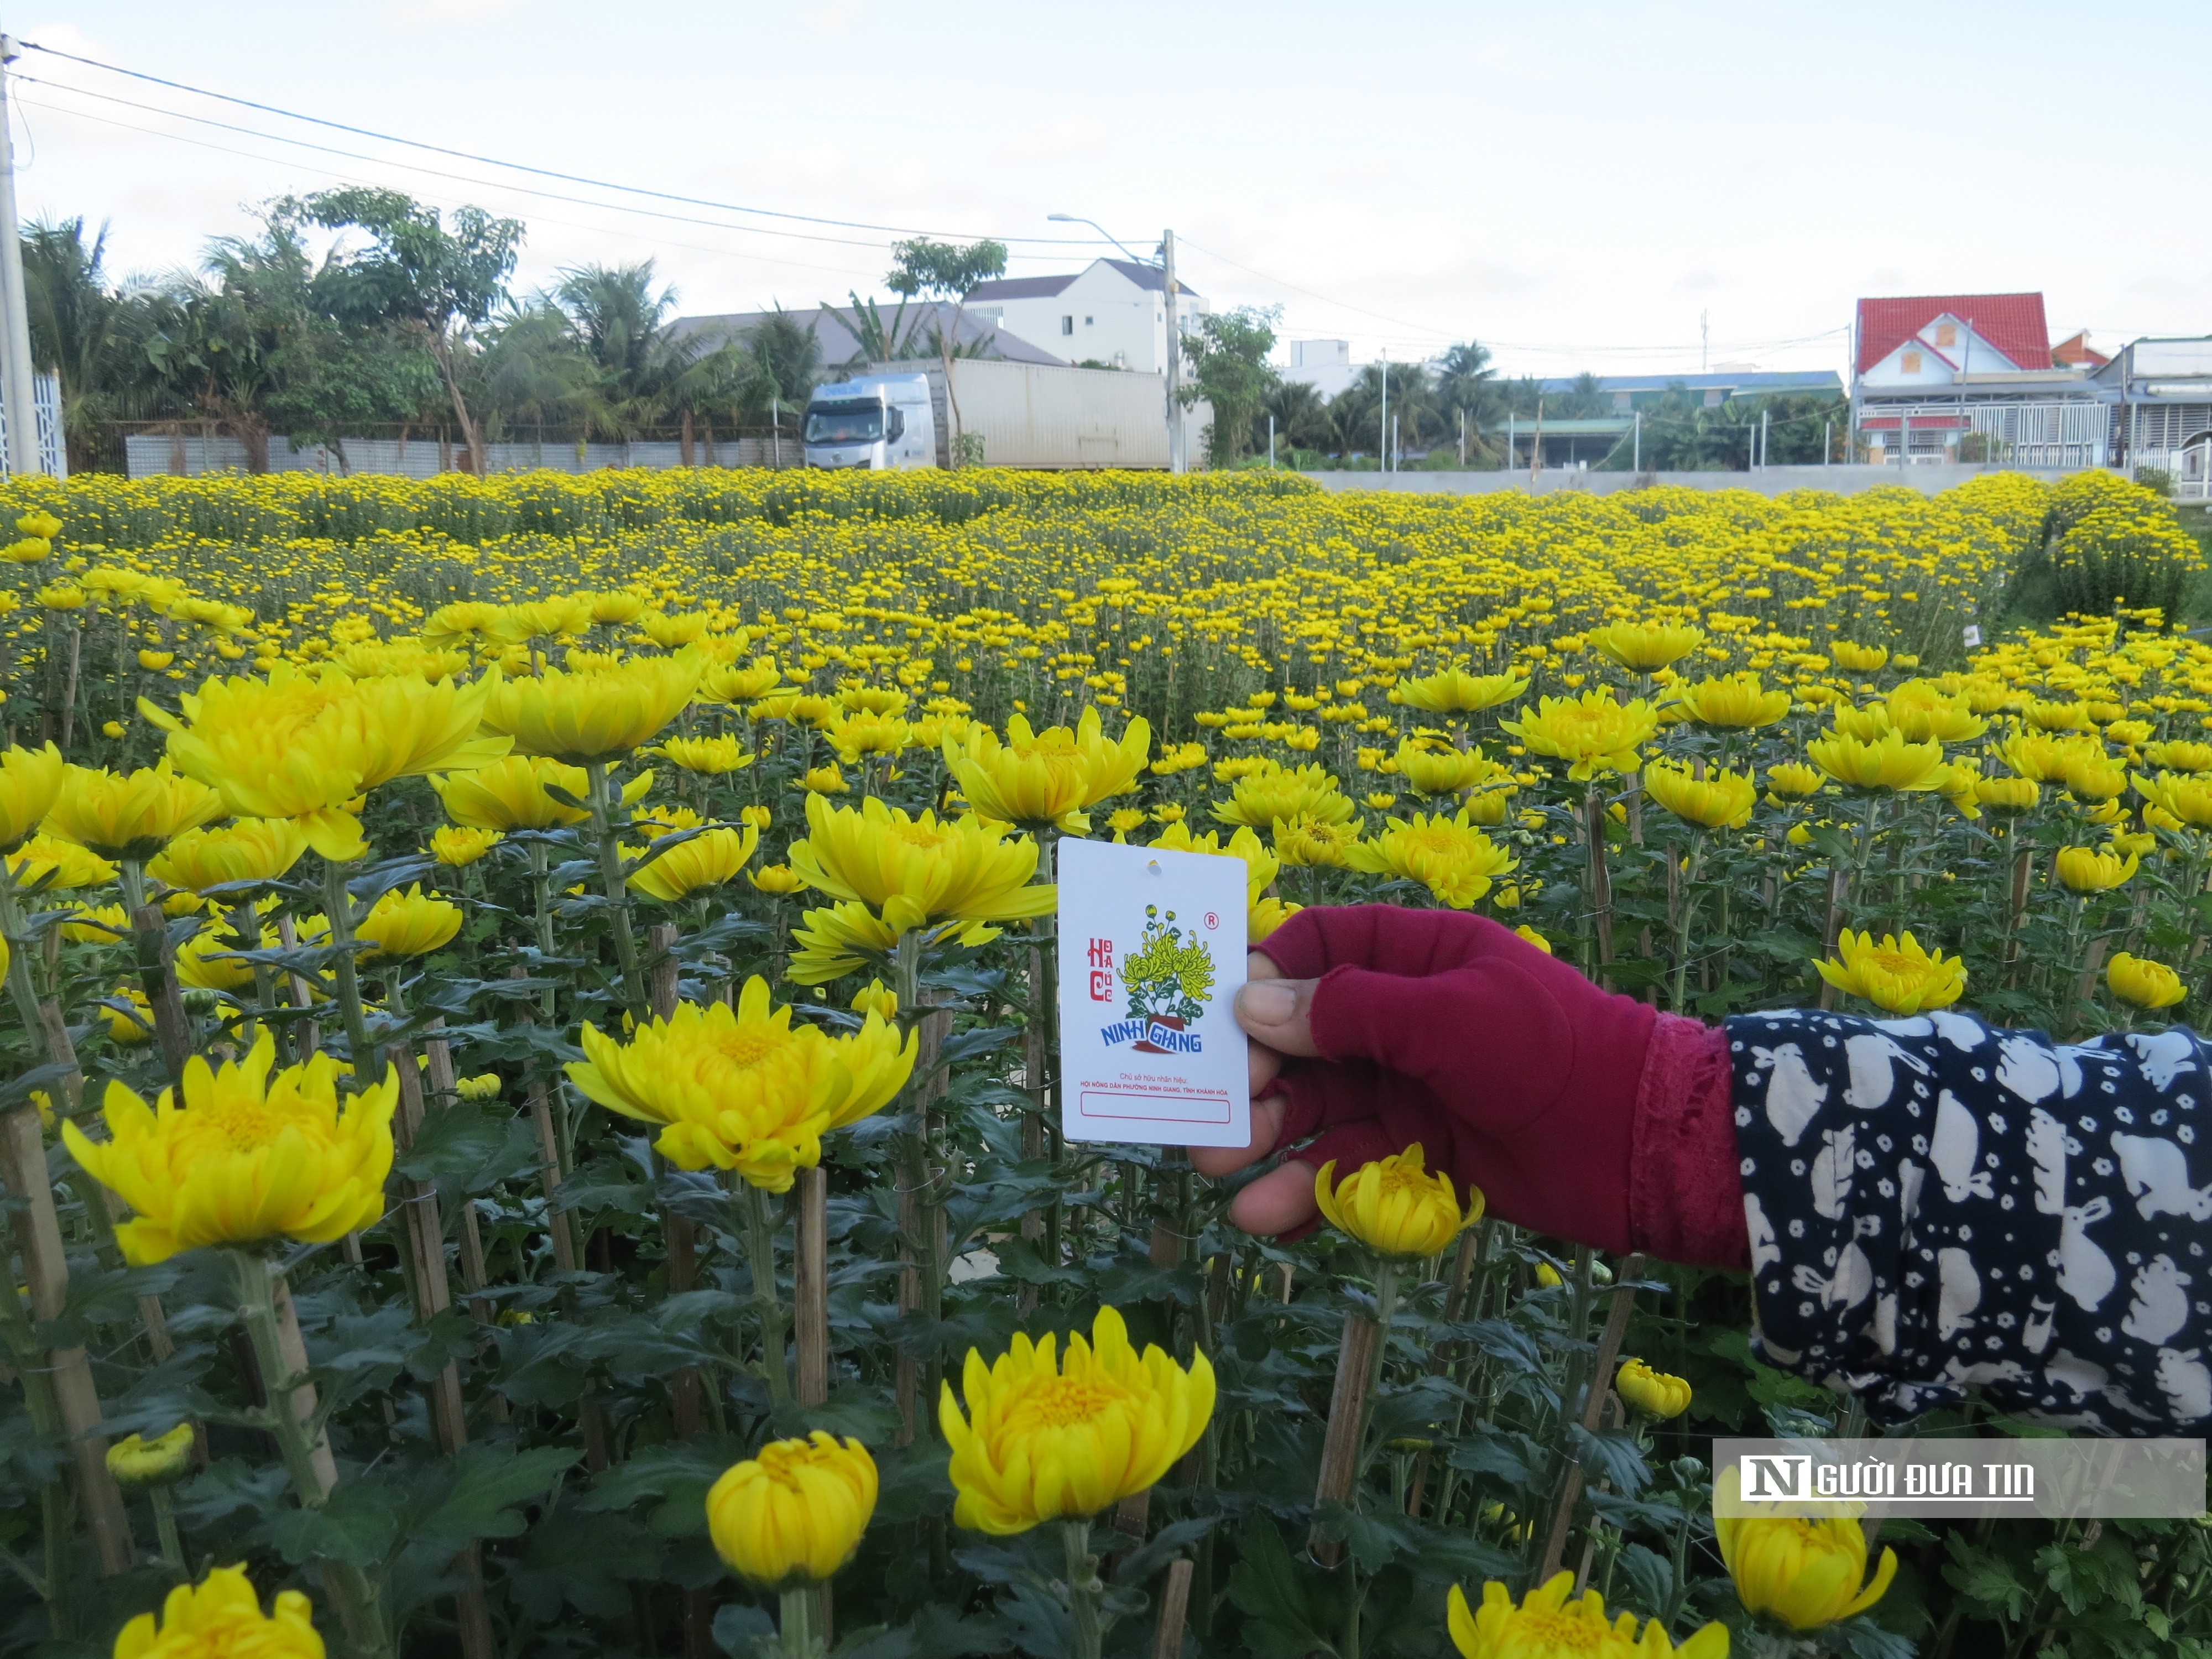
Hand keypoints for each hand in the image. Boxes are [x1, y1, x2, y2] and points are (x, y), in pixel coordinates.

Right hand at [1189, 906, 1660, 1252]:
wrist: (1642, 1145)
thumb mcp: (1448, 1017)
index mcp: (1417, 955)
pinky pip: (1349, 1164)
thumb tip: (1251, 1003)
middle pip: (1302, 1037)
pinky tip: (1266, 1215)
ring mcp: (1412, 1086)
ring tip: (1222, 1171)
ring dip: (1268, 1139)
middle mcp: (1405, 1017)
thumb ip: (1348, 1010)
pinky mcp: (1423, 1151)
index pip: (1317, 947)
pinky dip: (1306, 1189)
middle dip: (1252, 1075)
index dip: (1261, 976)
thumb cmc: (1551, 1051)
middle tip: (1209, 1114)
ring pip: (1319, 1109)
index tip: (1215, 1018)